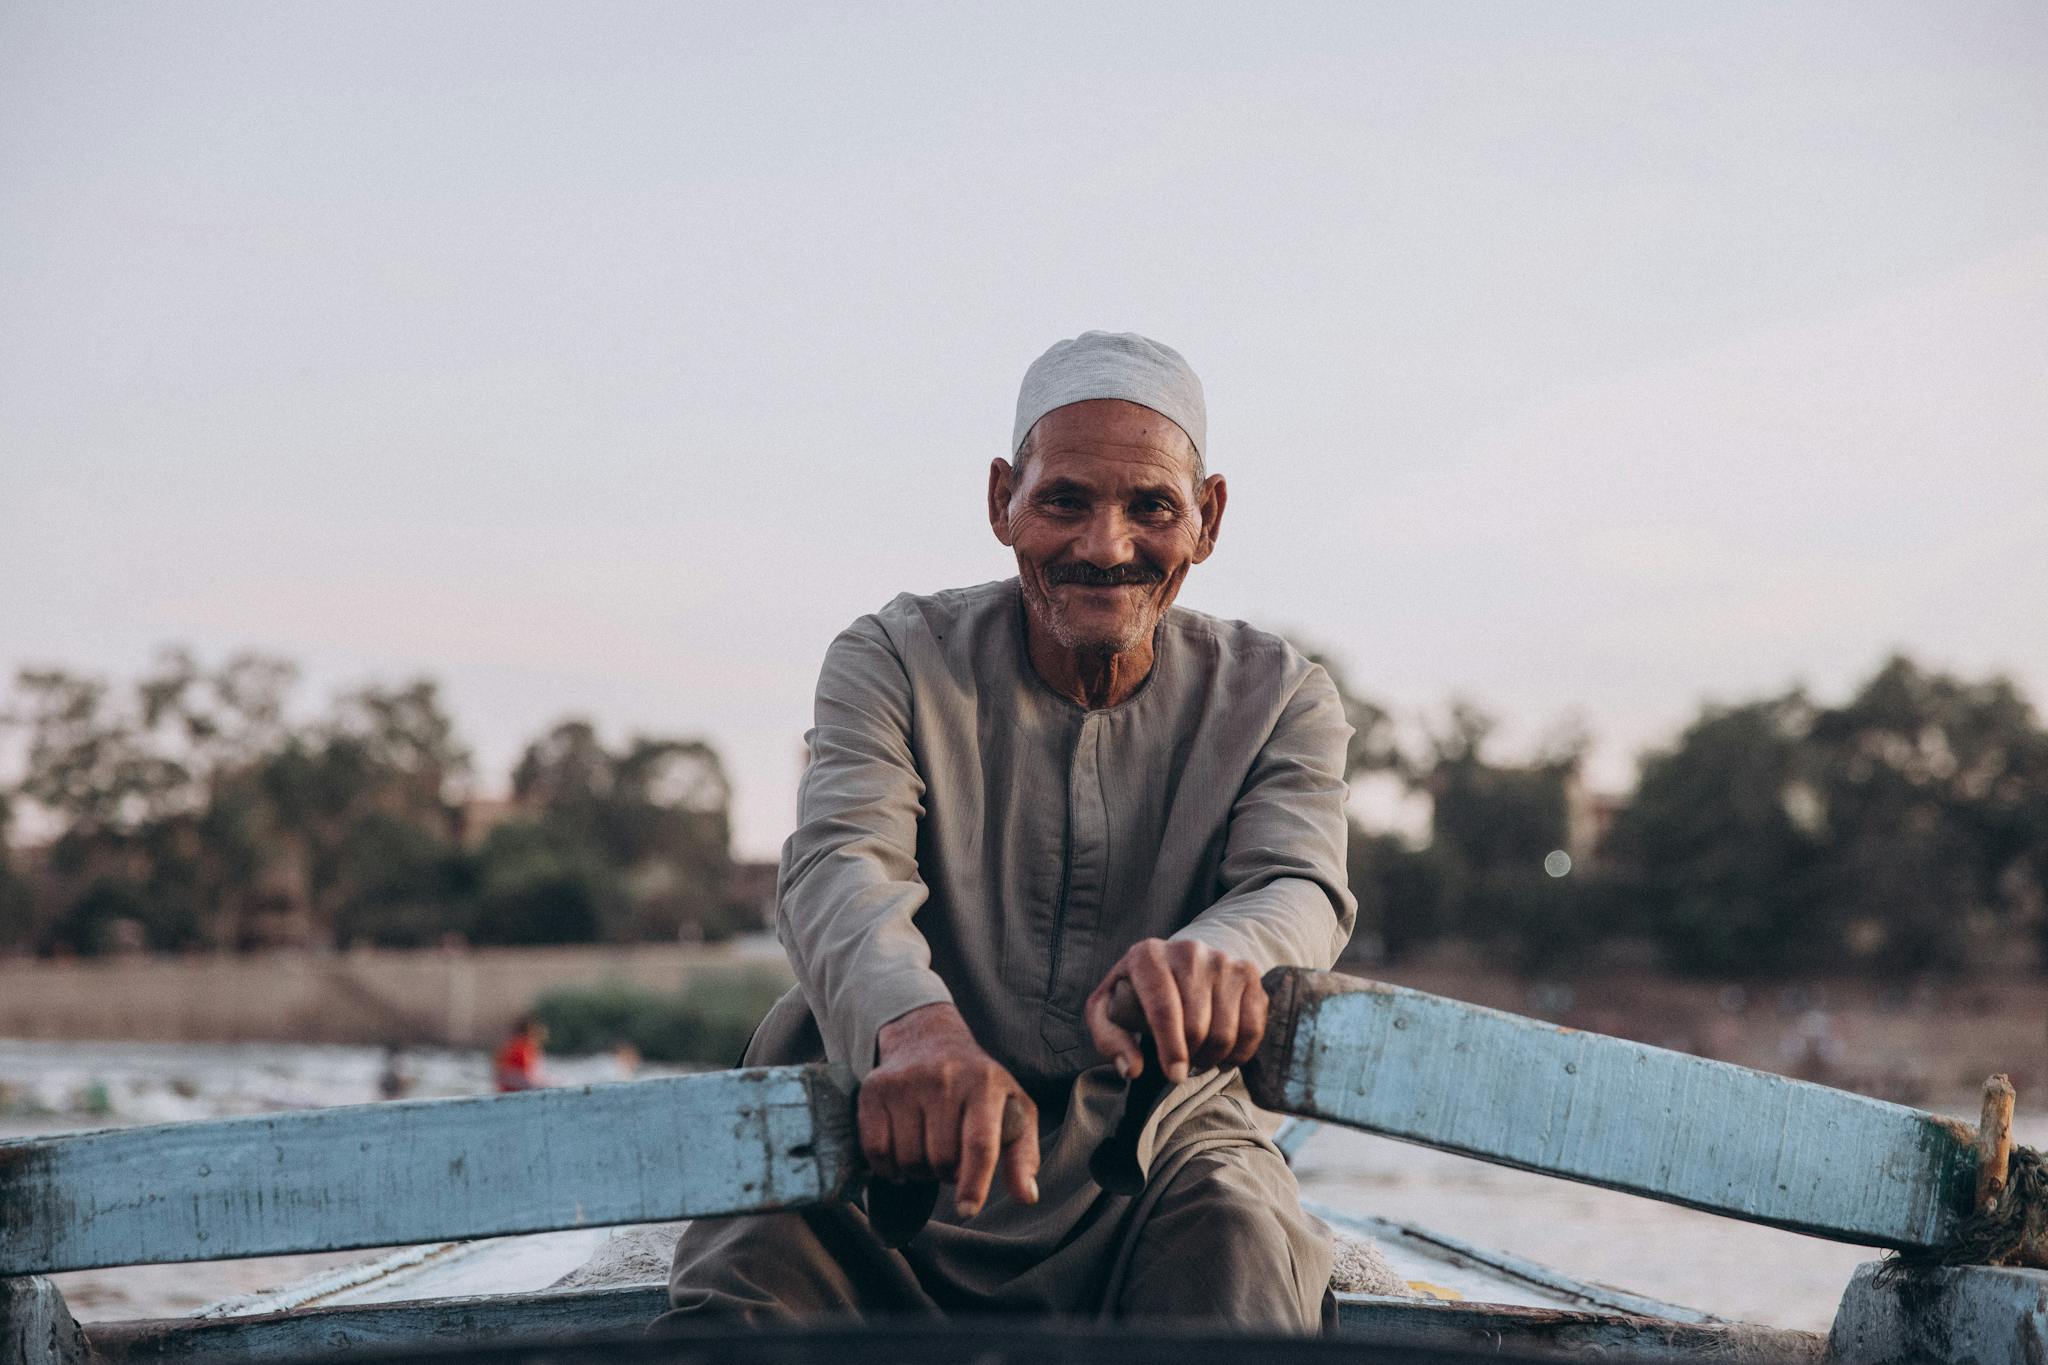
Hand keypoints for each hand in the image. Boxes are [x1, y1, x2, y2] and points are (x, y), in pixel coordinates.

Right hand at [863, 1003, 1039, 1217]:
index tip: (967, 1210)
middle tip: (951, 1158)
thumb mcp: (1012, 1108)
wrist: (928, 1038)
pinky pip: (876, 1150)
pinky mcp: (875, 1090)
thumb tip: (1027, 1197)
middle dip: (947, 1173)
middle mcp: (944, 1078)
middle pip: (941, 1159)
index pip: (979, 1144)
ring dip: (918, 1171)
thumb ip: (1023, 1154)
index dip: (973, 1183)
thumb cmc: (978, 1084)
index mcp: (984, 1083)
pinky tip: (901, 1154)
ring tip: (928, 1150)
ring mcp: (906, 1082)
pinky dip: (887, 1167)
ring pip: (908, 1159)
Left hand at [1084, 938, 1267, 1083]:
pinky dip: (1240, 1051)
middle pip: (1196, 1024)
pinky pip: (1253, 1025)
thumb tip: (1133, 1069)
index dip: (1170, 1048)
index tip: (1174, 1076)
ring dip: (1213, 1056)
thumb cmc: (1138, 993)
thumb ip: (1109, 1040)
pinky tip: (1225, 1054)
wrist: (1177, 962)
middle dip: (1190, 1056)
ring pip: (1226, 1029)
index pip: (1163, 1008)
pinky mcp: (1247, 972)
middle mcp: (1188, 951)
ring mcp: (1222, 960)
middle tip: (1183, 1066)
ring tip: (1199, 1056)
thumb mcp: (1106, 1011)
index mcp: (1147, 955)